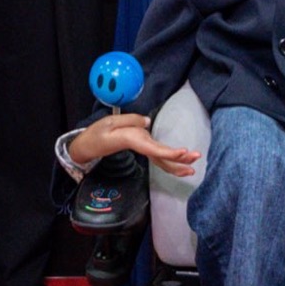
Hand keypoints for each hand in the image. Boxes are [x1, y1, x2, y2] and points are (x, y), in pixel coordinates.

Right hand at [69, 111, 200, 177]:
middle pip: (162, 157)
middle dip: (180, 160)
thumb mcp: (110, 122)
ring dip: (178, 163)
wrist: (88, 145)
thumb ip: (130, 120)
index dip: (169, 152)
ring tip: (193, 165)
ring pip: (162, 159)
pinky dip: (171, 159)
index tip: (183, 152)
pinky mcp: (143, 147)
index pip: (155, 149)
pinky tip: (181, 161)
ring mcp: (143, 148)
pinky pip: (159, 156)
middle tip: (196, 158)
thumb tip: (147, 122)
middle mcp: (141, 146)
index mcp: (134, 141)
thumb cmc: (98, 133)